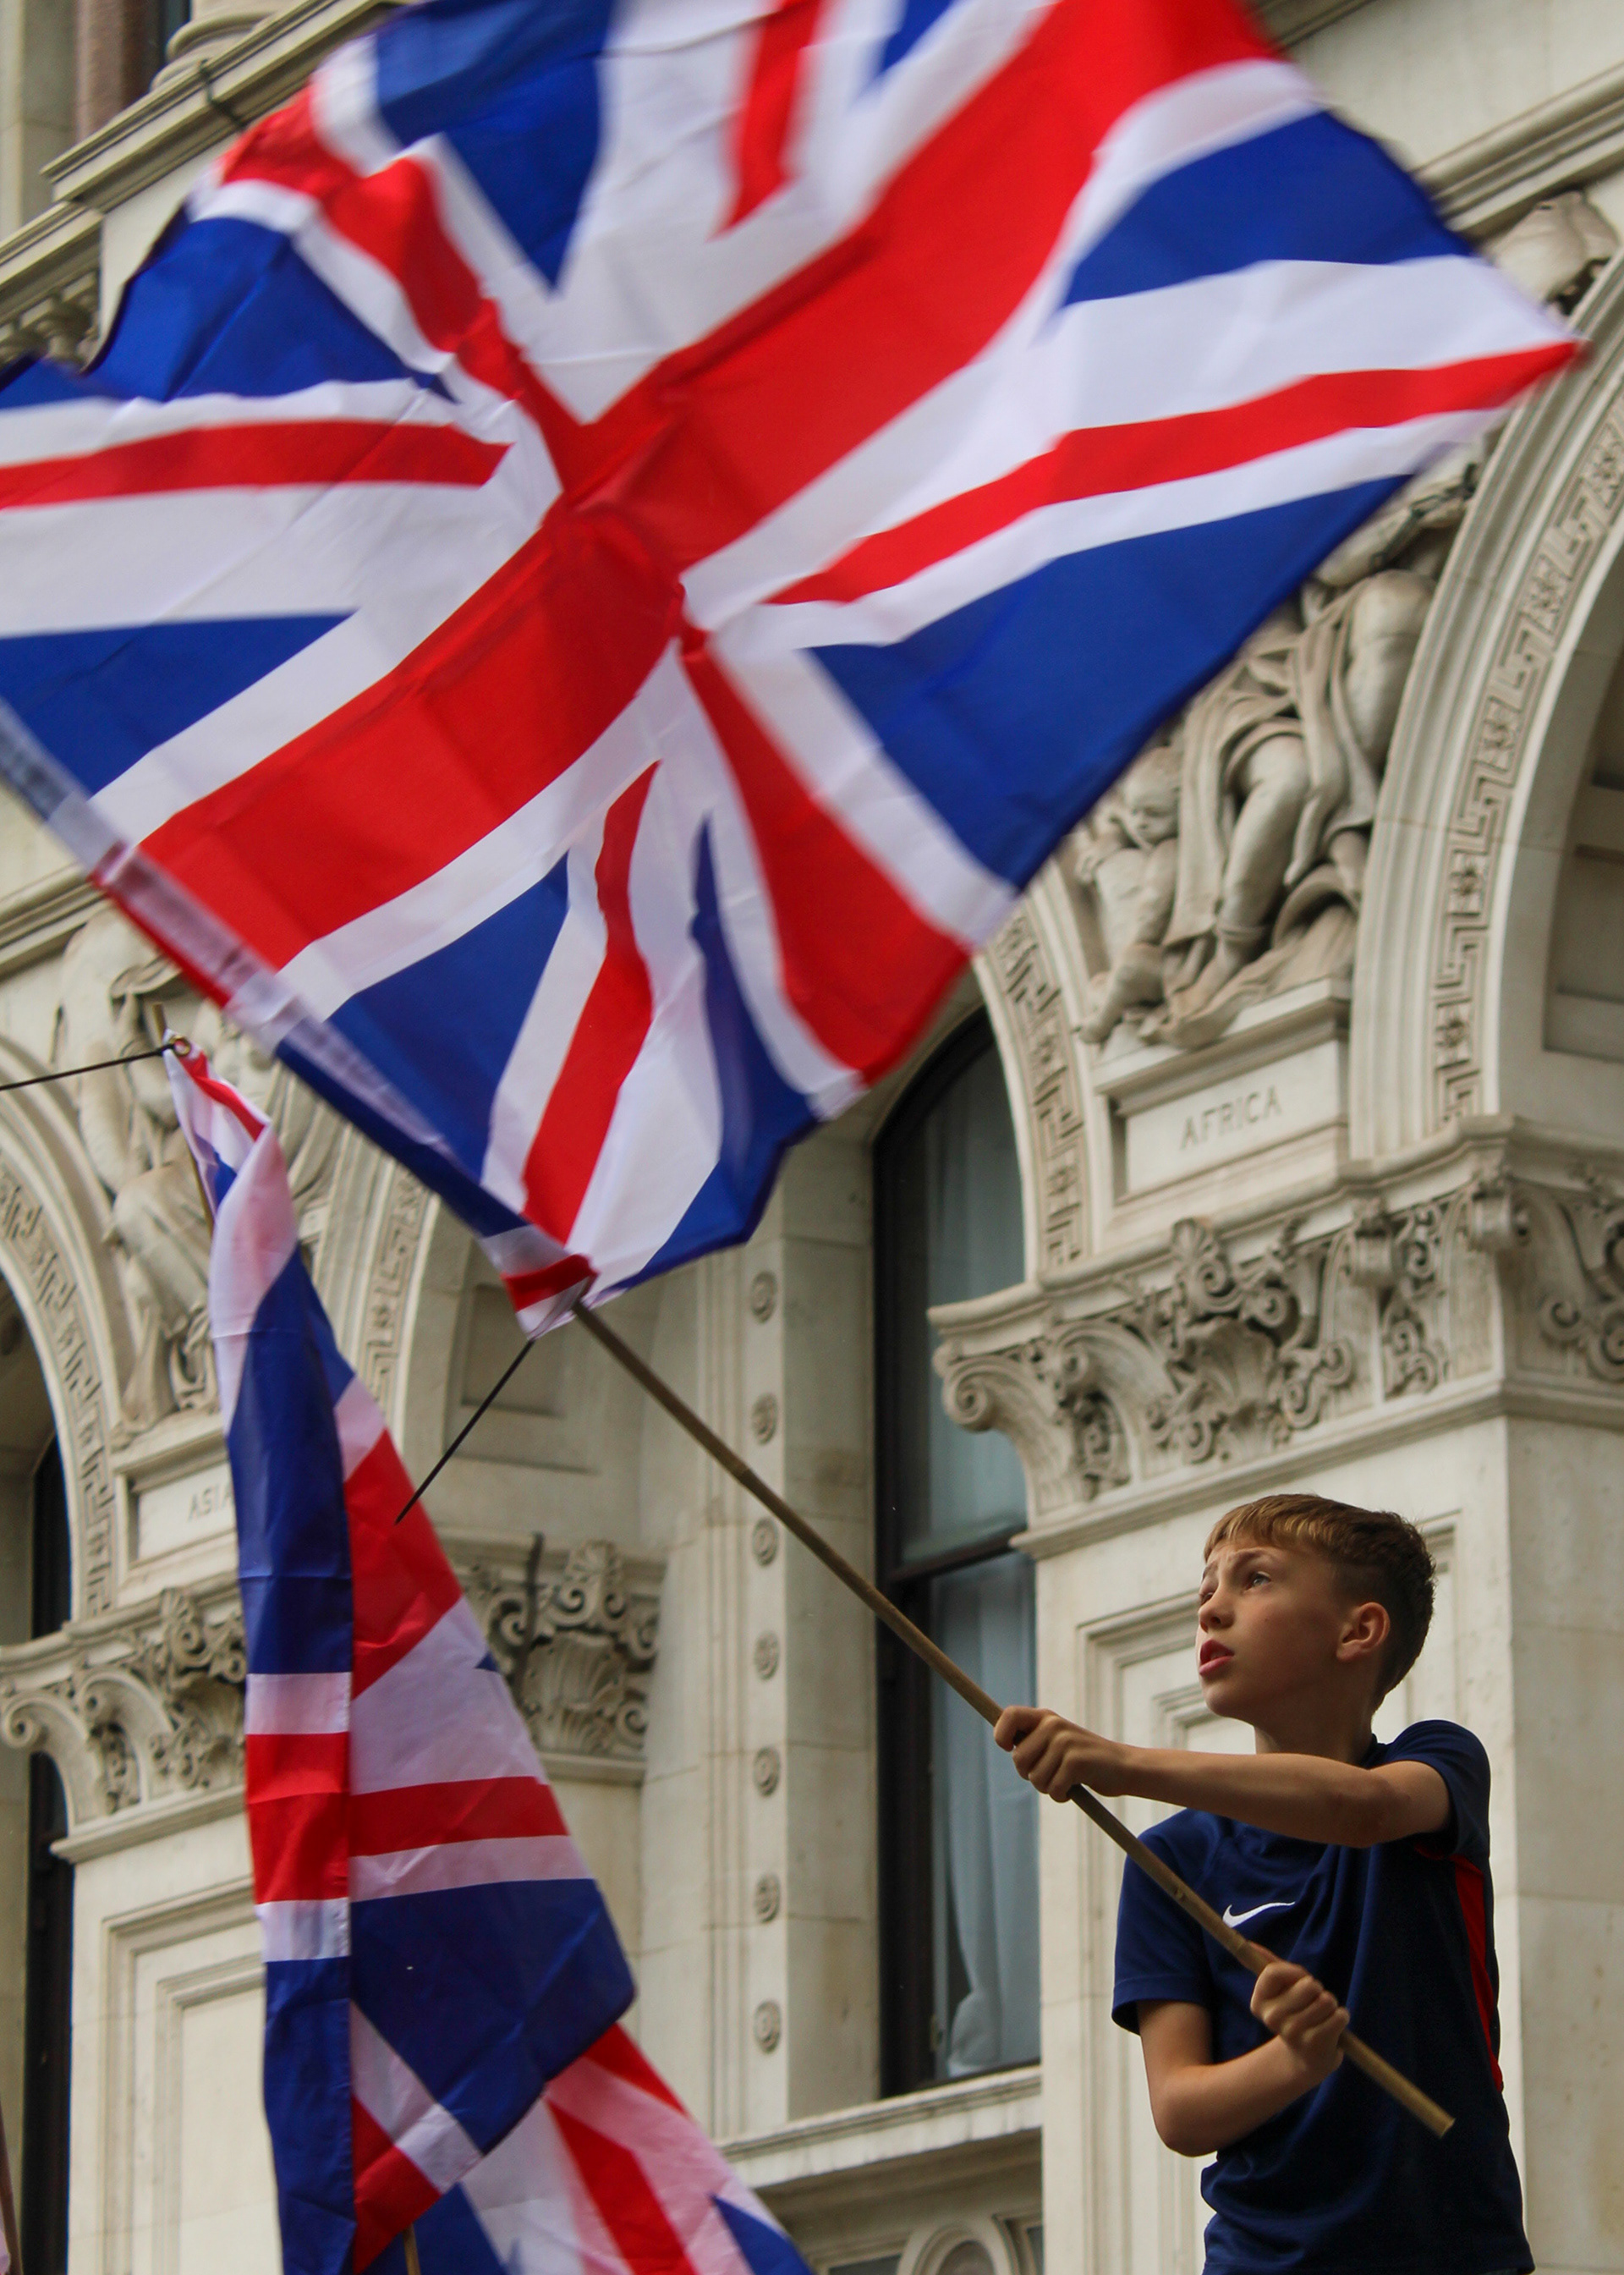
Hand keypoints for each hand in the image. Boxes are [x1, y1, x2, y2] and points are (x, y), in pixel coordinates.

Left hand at [994, 1706, 1131, 1798]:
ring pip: (1035, 1778)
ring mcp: (1065, 1742)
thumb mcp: (1057, 1740)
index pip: (1009, 1715)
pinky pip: (1053, 1789)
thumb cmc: (1083, 1759)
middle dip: (1030, 1775)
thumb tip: (1003, 1742)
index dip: (1000, 1734)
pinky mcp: (1076, 1762)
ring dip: (1047, 1788)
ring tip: (1065, 1779)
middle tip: (1049, 1774)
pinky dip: (1061, 1796)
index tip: (1008, 1748)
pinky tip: (1073, 1787)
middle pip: (1018, 1759)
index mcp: (1045, 1718)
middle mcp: (1053, 1725)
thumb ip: (1034, 1740)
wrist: (1122, 1766)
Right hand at [1249, 1961, 1346, 2086]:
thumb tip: (1251, 1943)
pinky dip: (1341, 2017)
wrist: (1306, 2058)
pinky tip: (1332, 2027)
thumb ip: (1269, 1964)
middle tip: (1312, 2002)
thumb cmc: (1295, 2012)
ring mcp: (1293, 2032)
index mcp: (1259, 2002)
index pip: (1274, 1971)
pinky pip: (1339, 2016)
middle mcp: (1271, 2018)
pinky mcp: (1315, 2044)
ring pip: (1326, 2000)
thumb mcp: (1281, 1990)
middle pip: (1307, 1985)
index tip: (1300, 1980)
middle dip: (1318, 1989)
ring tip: (1322, 2015)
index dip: (1294, 1972)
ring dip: (1331, 2005)